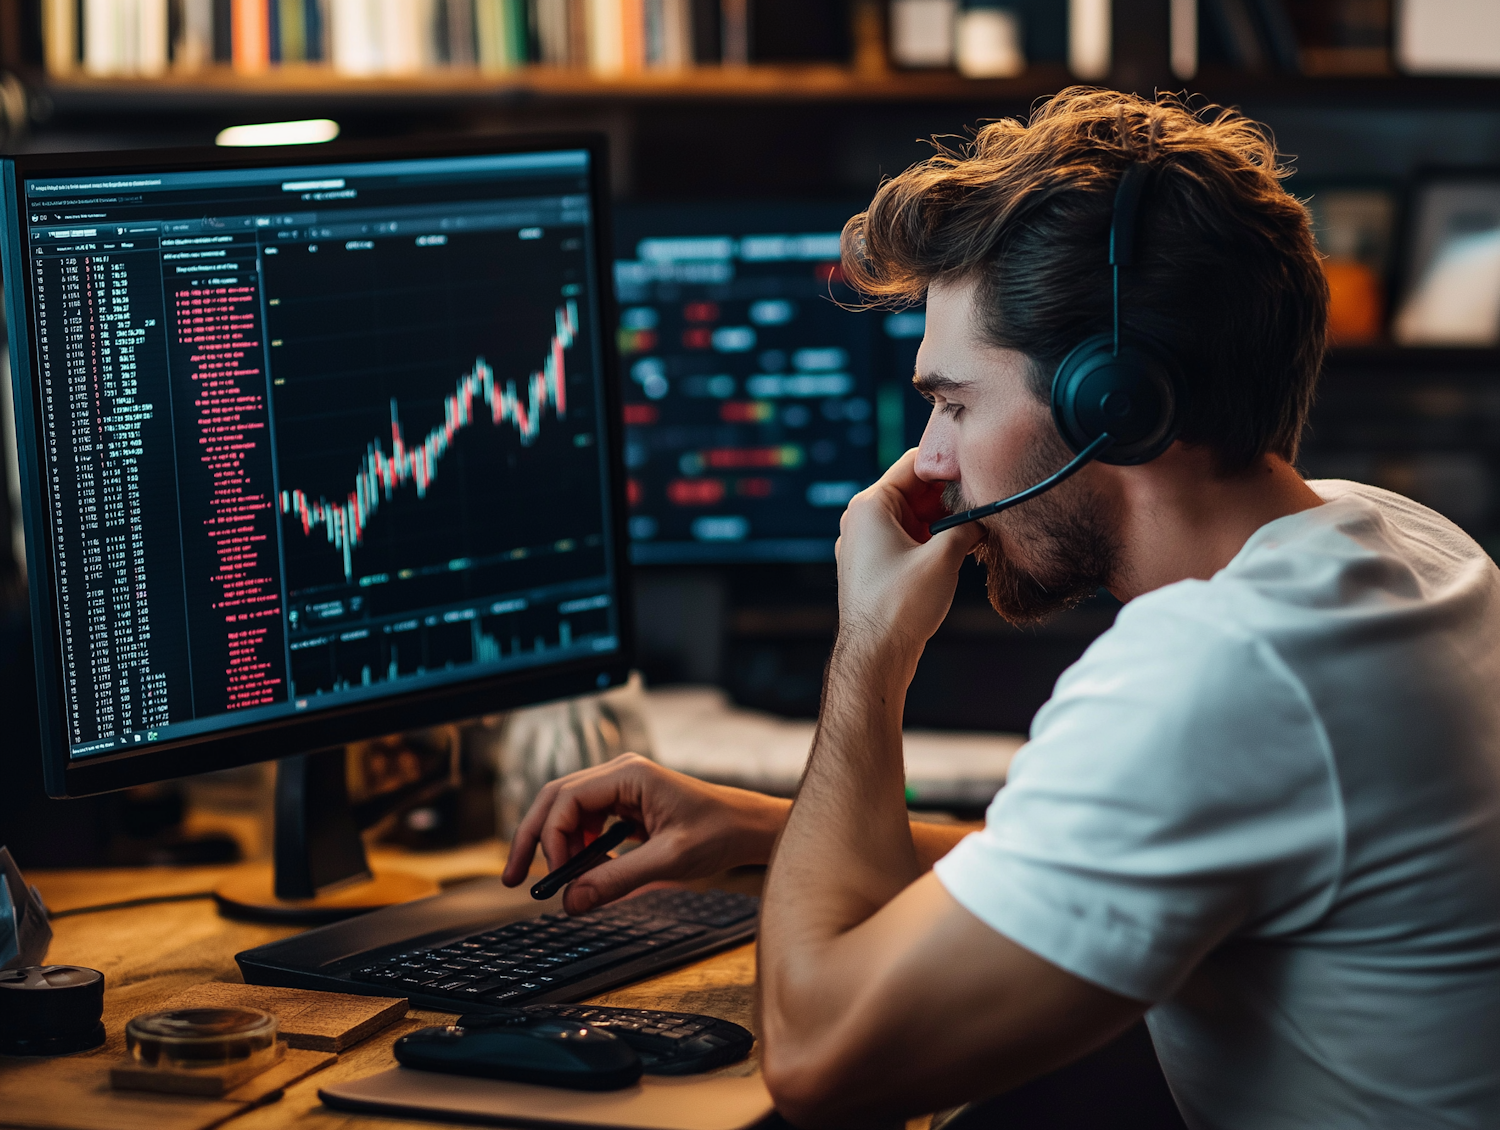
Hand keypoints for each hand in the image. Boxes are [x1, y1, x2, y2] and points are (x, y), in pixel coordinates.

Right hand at [500, 753, 790, 913]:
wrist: (749, 828)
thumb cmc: (719, 833)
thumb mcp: (668, 861)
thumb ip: (617, 880)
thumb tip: (571, 901)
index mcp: (628, 774)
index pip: (566, 799)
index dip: (551, 838)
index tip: (554, 877)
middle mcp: (619, 774)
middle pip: (555, 800)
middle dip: (533, 838)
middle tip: (514, 879)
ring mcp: (621, 787)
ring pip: (567, 811)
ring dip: (557, 846)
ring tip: (561, 882)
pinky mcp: (626, 804)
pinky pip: (587, 822)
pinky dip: (578, 848)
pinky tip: (588, 872)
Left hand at [835, 448, 980, 664]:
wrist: (875, 656)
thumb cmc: (898, 607)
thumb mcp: (944, 557)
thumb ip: (968, 527)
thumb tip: (985, 517)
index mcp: (870, 505)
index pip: (914, 462)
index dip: (949, 462)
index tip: (980, 468)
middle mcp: (863, 519)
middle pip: (915, 490)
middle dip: (951, 496)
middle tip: (986, 501)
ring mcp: (867, 543)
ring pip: (914, 516)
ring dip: (945, 521)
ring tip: (978, 527)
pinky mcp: (876, 565)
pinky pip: (908, 539)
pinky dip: (933, 540)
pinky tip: (961, 548)